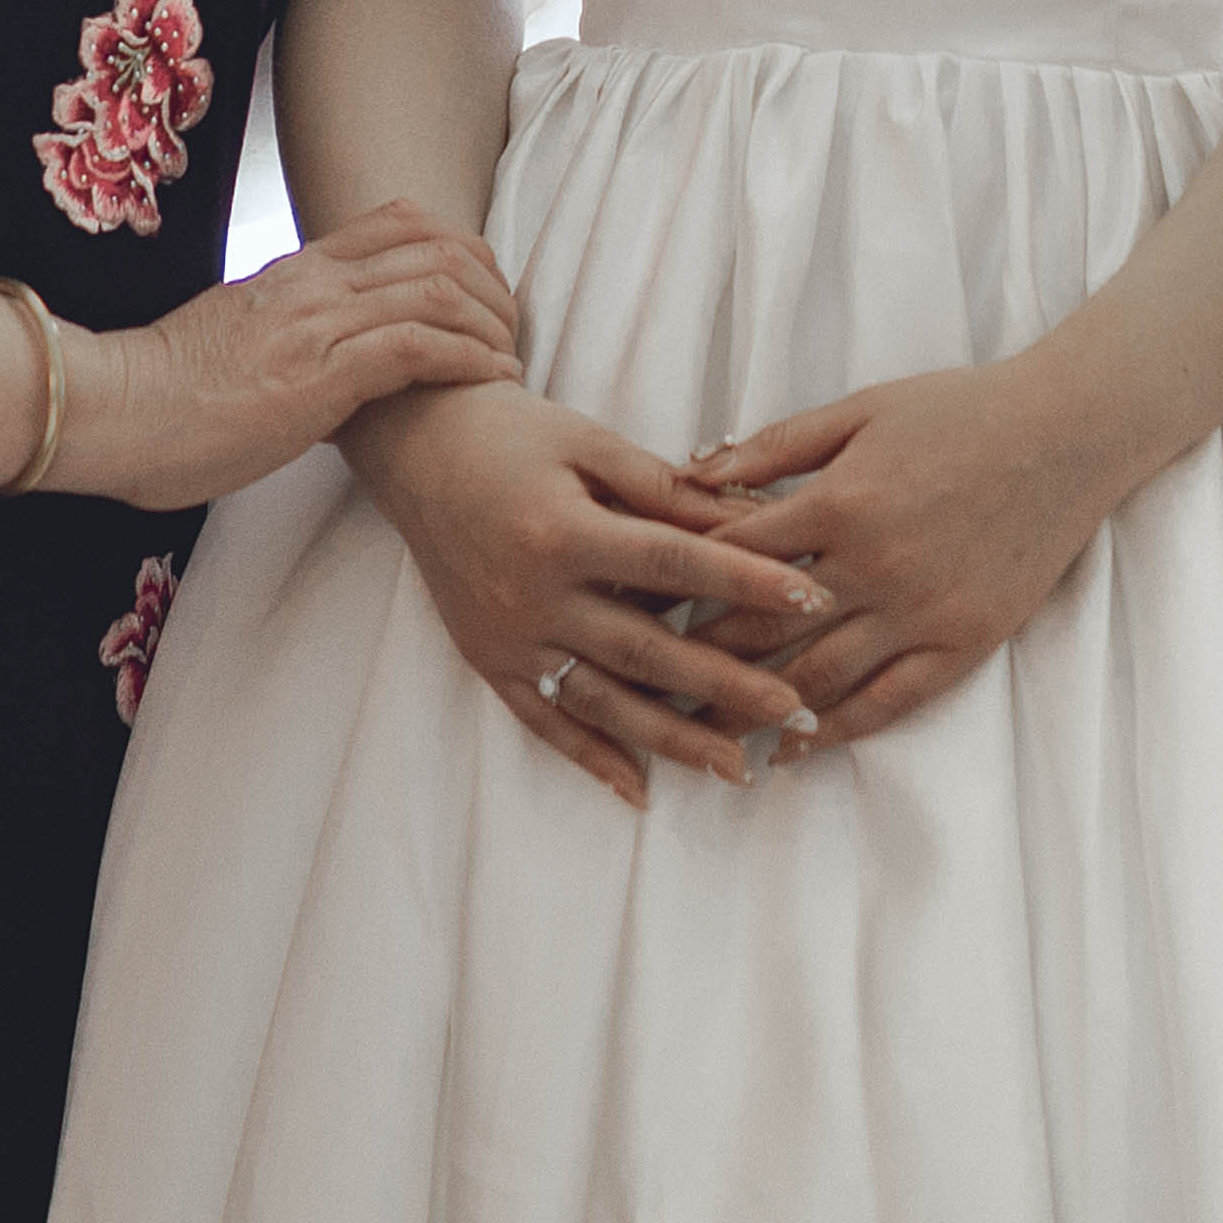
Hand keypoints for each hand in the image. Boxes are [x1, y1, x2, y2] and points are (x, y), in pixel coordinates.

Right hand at [58, 201, 523, 507]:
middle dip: (493, 286)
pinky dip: (470, 359)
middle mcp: (313, 282)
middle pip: (438, 245)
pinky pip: (419, 344)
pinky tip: (492, 380)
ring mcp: (318, 322)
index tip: (483, 294)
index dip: (461, 249)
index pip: (399, 222)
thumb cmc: (161, 396)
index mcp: (293, 270)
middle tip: (510, 331)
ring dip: (493, 325)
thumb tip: (314, 359)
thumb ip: (280, 332)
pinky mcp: (321, 373)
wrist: (109, 412)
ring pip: (440, 288)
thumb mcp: (231, 340)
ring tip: (509, 362)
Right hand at [345, 378, 821, 804]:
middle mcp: (533, 595)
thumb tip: (750, 514)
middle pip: (646, 649)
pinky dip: (592, 758)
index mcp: (563, 530)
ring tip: (738, 765)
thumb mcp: (588, 442)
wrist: (414, 448)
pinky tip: (639, 789)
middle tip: (797, 707)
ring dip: (672, 739)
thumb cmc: (509, 433)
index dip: (744, 580)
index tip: (809, 597)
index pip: (673, 562)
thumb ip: (664, 487)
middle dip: (726, 683)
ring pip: (602, 701)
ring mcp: (508, 637)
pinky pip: (545, 721)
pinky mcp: (489, 660)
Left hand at [690, 358, 1133, 754]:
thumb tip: (691, 472)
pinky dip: (835, 730)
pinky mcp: (964, 642)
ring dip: (752, 711)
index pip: (733, 560)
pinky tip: (792, 747)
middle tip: (646, 691)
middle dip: (697, 665)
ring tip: (698, 735)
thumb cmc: (960, 409)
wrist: (1068, 434)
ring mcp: (921, 613)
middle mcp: (874, 568)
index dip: (678, 587)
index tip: (636, 609)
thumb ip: (774, 446)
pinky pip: (890, 702)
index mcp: (839, 503)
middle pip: (762, 633)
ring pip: (818, 679)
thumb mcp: (860, 409)